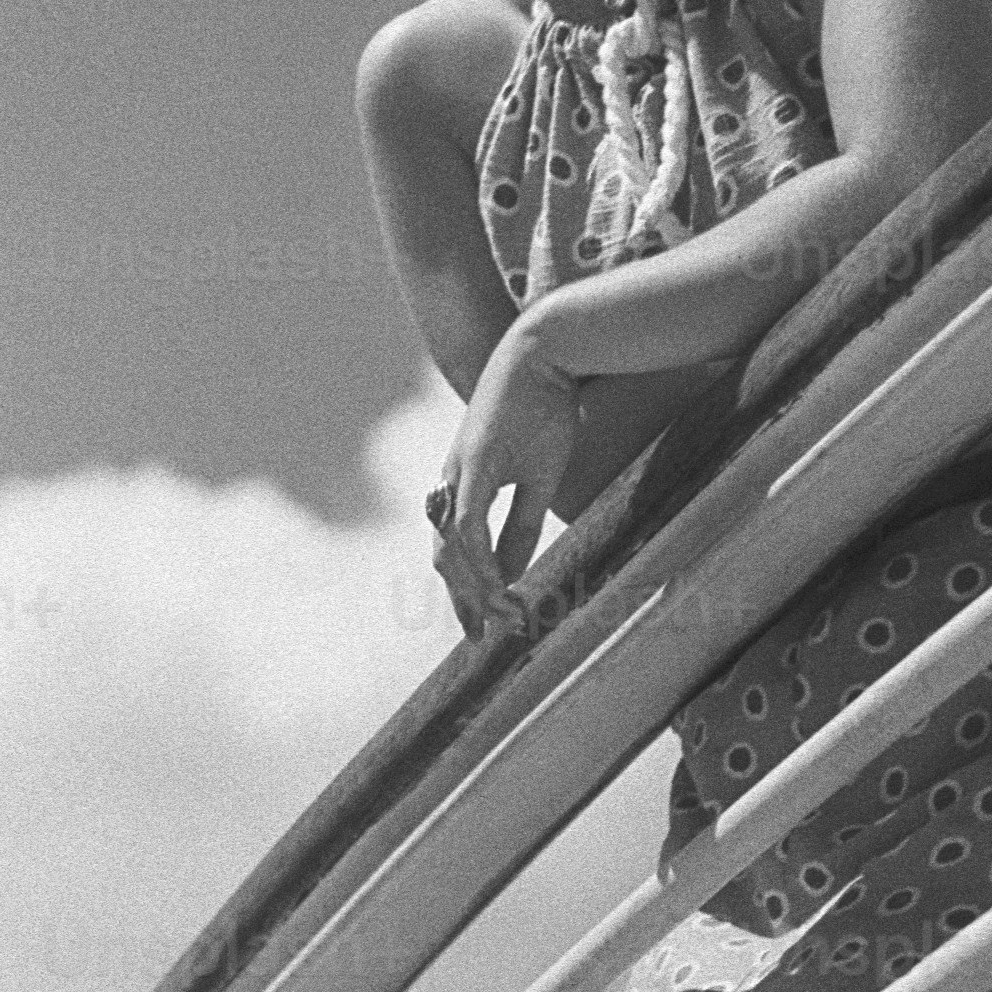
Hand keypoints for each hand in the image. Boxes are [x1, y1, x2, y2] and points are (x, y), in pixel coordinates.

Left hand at [431, 320, 582, 634]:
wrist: (546, 353)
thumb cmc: (543, 409)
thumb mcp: (537, 480)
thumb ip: (522, 525)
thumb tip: (511, 573)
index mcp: (465, 487)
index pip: (456, 551)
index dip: (467, 592)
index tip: (484, 627)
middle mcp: (452, 483)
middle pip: (446, 557)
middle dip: (464, 602)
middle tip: (485, 639)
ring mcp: (458, 473)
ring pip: (453, 548)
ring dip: (477, 589)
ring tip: (504, 616)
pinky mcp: (473, 463)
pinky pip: (470, 524)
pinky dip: (479, 560)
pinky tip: (496, 586)